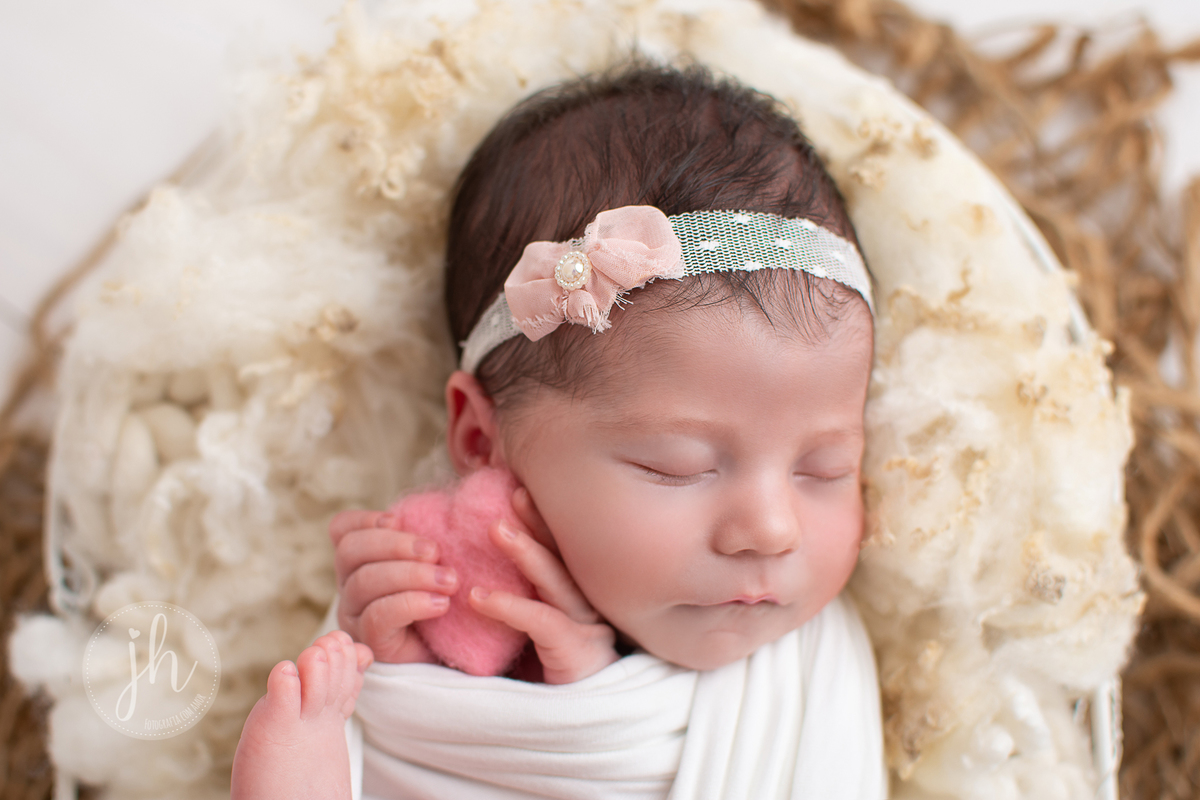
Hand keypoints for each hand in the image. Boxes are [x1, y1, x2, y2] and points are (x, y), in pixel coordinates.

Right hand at [329, 510, 455, 663]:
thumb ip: (427, 539)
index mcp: (360, 561)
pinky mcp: (371, 643)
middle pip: (351, 551)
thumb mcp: (436, 562)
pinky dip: (412, 604)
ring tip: (449, 581)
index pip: (342, 530)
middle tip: (436, 552)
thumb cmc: (446, 598)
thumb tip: (442, 511)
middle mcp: (349, 586)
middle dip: (395, 545)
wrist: (458, 650)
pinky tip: (441, 604)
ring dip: (412, 575)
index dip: (364, 519)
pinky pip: (379, 616)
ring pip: (365, 582)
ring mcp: (355, 616)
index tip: (398, 518)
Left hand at [468, 487, 618, 684]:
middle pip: (565, 554)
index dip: (544, 520)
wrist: (582, 726)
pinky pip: (541, 623)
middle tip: (513, 492)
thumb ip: (522, 597)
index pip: (562, 550)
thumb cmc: (552, 676)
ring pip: (556, 581)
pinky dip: (509, 607)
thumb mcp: (534, 630)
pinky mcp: (574, 653)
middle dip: (539, 522)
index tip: (519, 489)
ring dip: (526, 551)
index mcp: (578, 595)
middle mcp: (588, 604)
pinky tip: (478, 597)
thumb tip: (477, 570)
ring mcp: (585, 627)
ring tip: (495, 528)